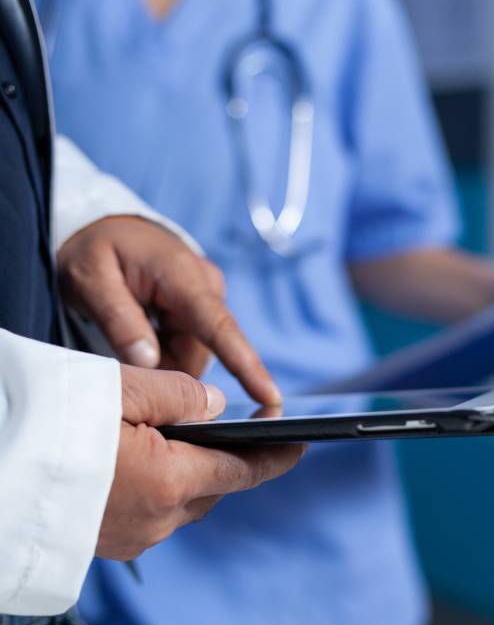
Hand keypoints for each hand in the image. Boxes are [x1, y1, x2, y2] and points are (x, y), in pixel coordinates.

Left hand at [57, 216, 279, 402]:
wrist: (105, 228)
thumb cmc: (97, 249)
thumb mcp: (91, 280)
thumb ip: (119, 320)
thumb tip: (150, 362)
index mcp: (183, 277)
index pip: (220, 328)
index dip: (245, 365)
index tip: (271, 397)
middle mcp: (206, 289)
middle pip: (198, 355)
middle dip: (162, 367)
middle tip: (119, 348)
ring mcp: (206, 300)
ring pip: (191, 357)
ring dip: (160, 360)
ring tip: (126, 333)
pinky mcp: (200, 312)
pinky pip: (186, 349)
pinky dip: (162, 352)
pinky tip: (140, 332)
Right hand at [96, 365, 304, 559]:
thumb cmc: (46, 424)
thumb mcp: (120, 390)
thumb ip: (179, 394)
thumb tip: (215, 406)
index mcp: (169, 480)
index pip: (242, 470)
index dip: (275, 457)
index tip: (299, 444)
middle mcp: (157, 520)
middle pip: (212, 487)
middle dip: (224, 460)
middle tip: (225, 428)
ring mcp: (131, 539)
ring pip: (180, 504)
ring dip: (184, 477)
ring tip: (171, 441)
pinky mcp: (106, 547)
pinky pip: (149, 517)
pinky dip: (154, 492)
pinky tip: (134, 467)